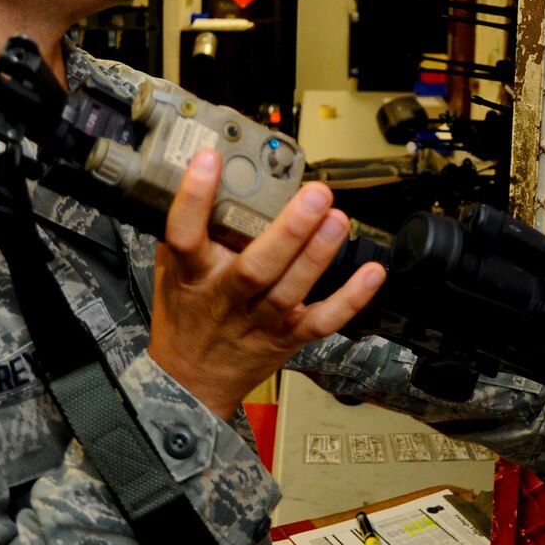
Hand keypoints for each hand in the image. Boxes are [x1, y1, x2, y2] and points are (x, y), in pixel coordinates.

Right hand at [149, 149, 384, 418]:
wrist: (190, 384)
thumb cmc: (184, 320)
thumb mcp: (172, 272)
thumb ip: (188, 229)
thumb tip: (202, 173)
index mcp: (191, 276)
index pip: (186, 234)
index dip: (195, 198)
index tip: (210, 160)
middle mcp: (225, 298)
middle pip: (255, 267)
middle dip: (288, 231)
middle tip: (314, 194)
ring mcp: (258, 321)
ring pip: (290, 291)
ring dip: (317, 256)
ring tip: (338, 219)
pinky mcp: (286, 338)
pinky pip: (322, 320)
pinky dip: (350, 299)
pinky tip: (372, 273)